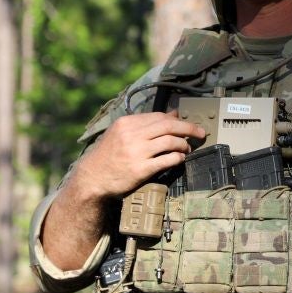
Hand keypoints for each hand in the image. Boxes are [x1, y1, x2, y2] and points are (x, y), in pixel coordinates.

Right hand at [70, 110, 204, 200]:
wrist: (92, 178)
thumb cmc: (108, 154)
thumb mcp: (122, 133)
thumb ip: (145, 123)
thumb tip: (173, 114)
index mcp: (126, 123)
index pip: (159, 116)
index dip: (177, 120)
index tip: (187, 125)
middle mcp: (132, 135)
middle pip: (168, 126)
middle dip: (188, 128)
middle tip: (200, 133)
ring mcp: (136, 152)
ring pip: (170, 142)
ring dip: (184, 144)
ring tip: (188, 148)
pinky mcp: (140, 169)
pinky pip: (167, 160)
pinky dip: (178, 158)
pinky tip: (181, 159)